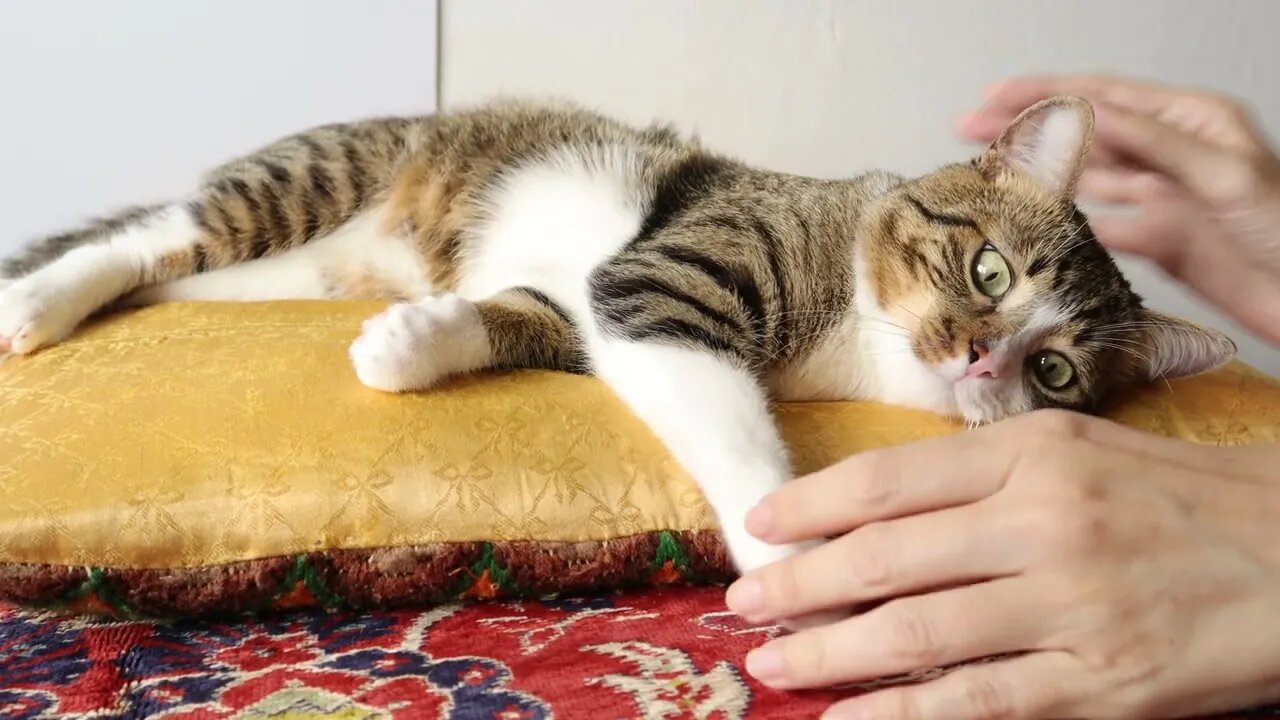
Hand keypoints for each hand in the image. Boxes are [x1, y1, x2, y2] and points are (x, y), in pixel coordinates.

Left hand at [725, 410, 1279, 718]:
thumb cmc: (1174, 495)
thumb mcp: (1077, 450)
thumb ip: (978, 475)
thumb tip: (871, 509)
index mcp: (1032, 454)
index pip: (888, 479)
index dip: (809, 504)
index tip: (759, 524)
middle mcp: (1042, 523)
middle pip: (885, 556)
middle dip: (799, 584)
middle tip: (744, 602)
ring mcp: (1069, 606)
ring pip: (917, 633)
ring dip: (830, 653)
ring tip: (774, 662)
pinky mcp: (1099, 683)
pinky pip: (976, 702)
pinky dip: (901, 715)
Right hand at [959, 75, 1279, 344]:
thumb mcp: (1222, 173)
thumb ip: (1152, 143)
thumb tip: (1088, 117)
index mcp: (1190, 121)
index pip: (1101, 96)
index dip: (1043, 94)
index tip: (991, 100)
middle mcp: (1170, 154)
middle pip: (1084, 133)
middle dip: (1027, 129)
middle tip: (970, 133)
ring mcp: (1162, 198)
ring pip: (1085, 179)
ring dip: (1038, 174)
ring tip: (989, 173)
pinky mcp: (1159, 241)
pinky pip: (1100, 227)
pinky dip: (1065, 225)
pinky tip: (1034, 224)